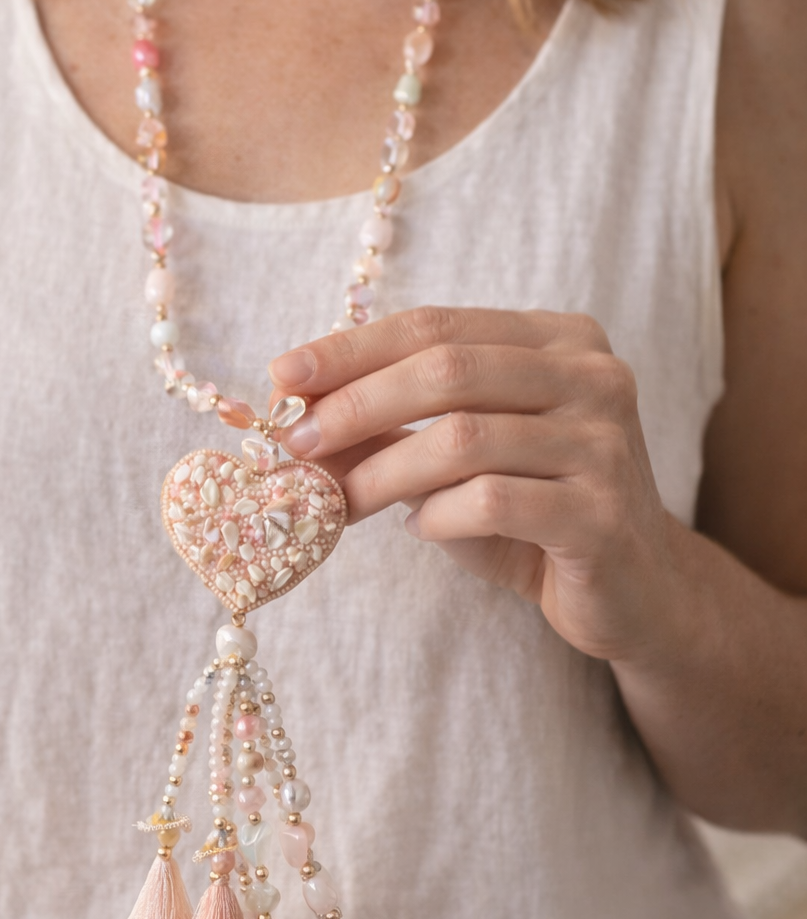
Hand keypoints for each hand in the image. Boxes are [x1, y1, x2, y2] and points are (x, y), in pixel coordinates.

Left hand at [269, 306, 681, 664]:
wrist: (635, 593)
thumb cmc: (534, 513)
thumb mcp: (459, 459)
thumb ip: (394, 427)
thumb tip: (298, 411)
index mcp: (559, 339)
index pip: (437, 325)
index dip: (353, 348)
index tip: (283, 376)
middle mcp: (594, 375)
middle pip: (448, 369)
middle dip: (357, 405)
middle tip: (297, 443)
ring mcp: (606, 442)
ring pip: (464, 437)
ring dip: (383, 471)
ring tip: (343, 502)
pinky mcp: (603, 514)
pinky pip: (493, 502)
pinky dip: (437, 516)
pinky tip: (421, 529)